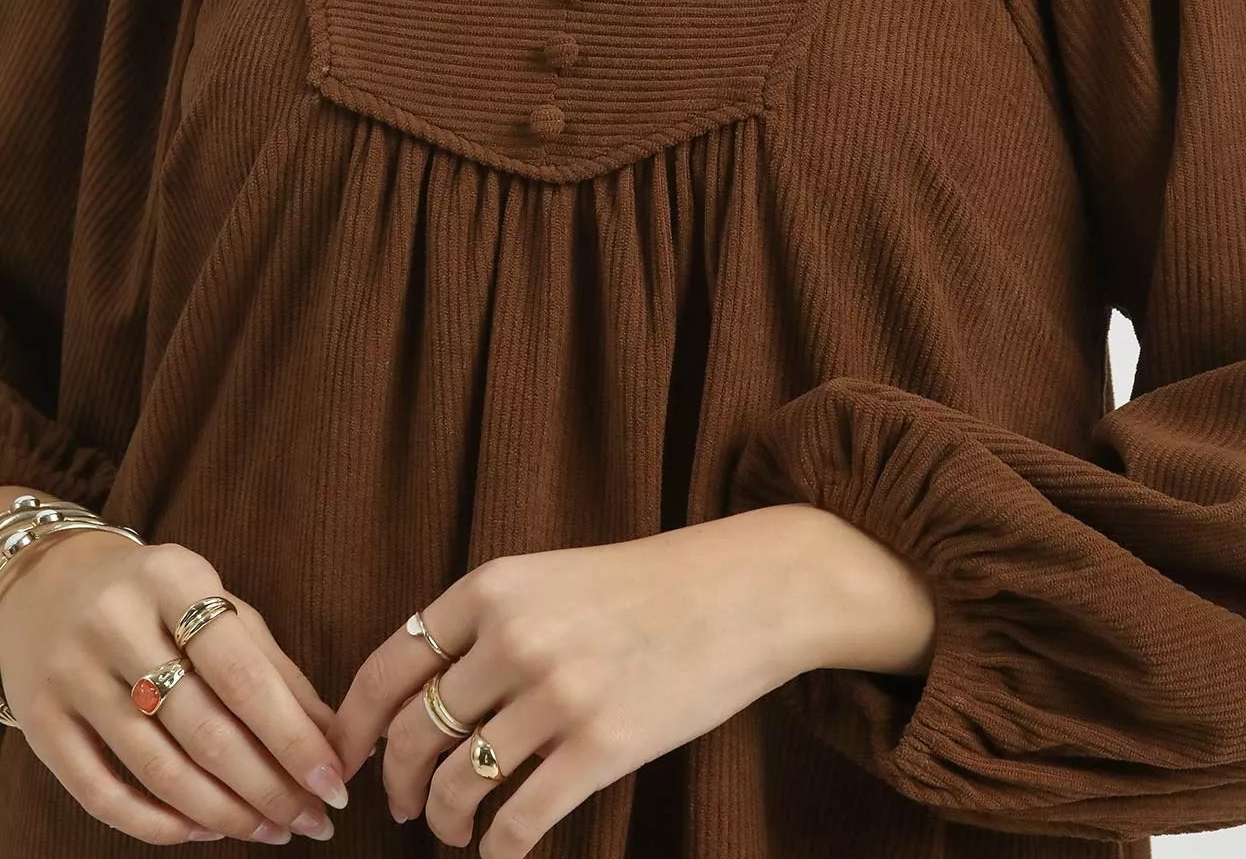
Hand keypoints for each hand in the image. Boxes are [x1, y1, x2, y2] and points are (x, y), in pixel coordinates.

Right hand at [0, 529, 348, 844]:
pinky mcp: (41, 720)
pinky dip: (156, 824)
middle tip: (312, 820)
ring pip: (159, 768)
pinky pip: (100, 792)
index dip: (293, 737)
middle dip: (268, 787)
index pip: (244, 674)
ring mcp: (73, 674)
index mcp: (175, 579)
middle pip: (205, 729)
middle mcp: (117, 623)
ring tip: (271, 831)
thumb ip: (272, 666)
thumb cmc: (158, 598)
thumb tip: (330, 736)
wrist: (50, 582)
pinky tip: (202, 831)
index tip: (334, 782)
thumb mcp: (218, 604)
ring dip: (225, 813)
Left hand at [329, 508, 825, 855]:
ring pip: (458, 784)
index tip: (343, 761)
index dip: (351, 726)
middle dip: (395, 784)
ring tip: (452, 828)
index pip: (387, 668)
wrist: (742, 591)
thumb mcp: (551, 575)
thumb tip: (412, 693)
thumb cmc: (645, 586)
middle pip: (412, 734)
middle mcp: (514, 637)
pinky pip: (520, 820)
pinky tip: (498, 852)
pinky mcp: (602, 748)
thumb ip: (486, 621)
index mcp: (493, 586)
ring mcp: (558, 694)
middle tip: (400, 807)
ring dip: (443, 820)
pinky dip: (497, 850)